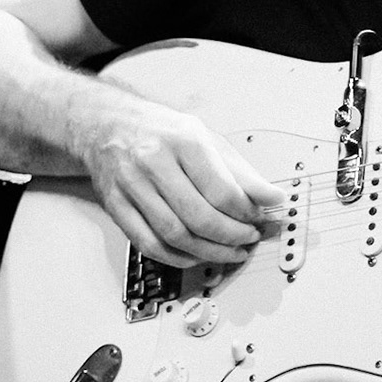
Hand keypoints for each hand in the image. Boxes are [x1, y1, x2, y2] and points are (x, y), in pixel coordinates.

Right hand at [75, 94, 286, 267]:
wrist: (108, 124)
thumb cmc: (163, 131)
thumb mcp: (207, 139)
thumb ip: (241, 172)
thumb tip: (273, 197)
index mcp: (183, 141)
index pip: (222, 190)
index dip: (247, 213)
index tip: (261, 218)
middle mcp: (153, 162)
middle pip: (199, 217)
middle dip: (232, 236)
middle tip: (249, 239)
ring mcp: (130, 186)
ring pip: (174, 236)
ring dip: (209, 252)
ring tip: (230, 251)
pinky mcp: (116, 206)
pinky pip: (149, 245)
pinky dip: (177, 257)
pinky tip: (197, 255)